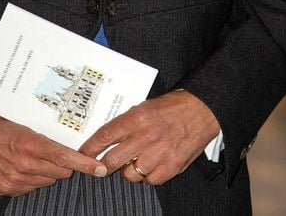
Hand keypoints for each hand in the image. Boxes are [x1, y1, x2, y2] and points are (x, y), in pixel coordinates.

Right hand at [0, 115, 106, 195]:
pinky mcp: (7, 189)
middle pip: (61, 172)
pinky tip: (24, 166)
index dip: (85, 164)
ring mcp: (15, 181)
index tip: (100, 168)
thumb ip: (43, 131)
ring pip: (48, 181)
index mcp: (29, 144)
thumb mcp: (22, 120)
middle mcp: (24, 165)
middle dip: (65, 164)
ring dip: (48, 171)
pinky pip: (31, 188)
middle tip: (60, 151)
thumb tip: (66, 135)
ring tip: (36, 156)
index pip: (65, 158)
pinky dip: (33, 178)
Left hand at [79, 91, 219, 185]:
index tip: (83, 153)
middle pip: (112, 160)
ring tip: (136, 160)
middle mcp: (145, 137)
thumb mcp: (146, 105)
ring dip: (129, 169)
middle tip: (103, 164)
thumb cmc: (174, 106)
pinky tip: (152, 164)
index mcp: (137, 118)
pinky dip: (148, 175)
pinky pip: (150, 180)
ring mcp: (159, 154)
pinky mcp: (171, 167)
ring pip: (130, 174)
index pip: (105, 136)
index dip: (90, 147)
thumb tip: (110, 135)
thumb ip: (128, 121)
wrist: (203, 110)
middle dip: (104, 164)